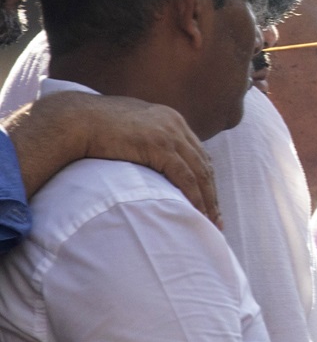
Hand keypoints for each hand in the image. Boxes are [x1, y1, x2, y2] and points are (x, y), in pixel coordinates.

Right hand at [5, 92, 219, 226]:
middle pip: (203, 164)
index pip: (197, 152)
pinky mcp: (160, 146)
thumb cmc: (92, 126)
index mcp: (170, 118)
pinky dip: (195, 196)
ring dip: (208, 200)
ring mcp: (169, 133)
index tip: (210, 200)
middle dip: (212, 193)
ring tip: (210, 223)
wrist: (74, 119)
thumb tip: (144, 157)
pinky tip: (197, 212)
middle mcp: (175, 124)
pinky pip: (186, 176)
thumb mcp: (128, 128)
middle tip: (217, 219)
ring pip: (200, 172)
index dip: (205, 178)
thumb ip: (143, 139)